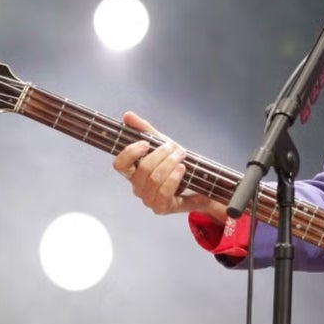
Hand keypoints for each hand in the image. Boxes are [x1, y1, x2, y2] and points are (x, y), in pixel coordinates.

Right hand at [113, 112, 230, 217]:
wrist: (203, 186)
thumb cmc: (179, 165)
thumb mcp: (163, 145)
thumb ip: (146, 130)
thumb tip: (128, 115)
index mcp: (133, 172)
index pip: (119, 165)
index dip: (130, 152)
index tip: (146, 143)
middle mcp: (137, 187)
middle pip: (142, 169)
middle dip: (161, 154)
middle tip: (175, 148)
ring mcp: (148, 199)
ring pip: (154, 179)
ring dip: (170, 164)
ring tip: (181, 156)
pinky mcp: (162, 207)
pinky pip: (164, 192)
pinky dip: (174, 178)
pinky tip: (181, 169)